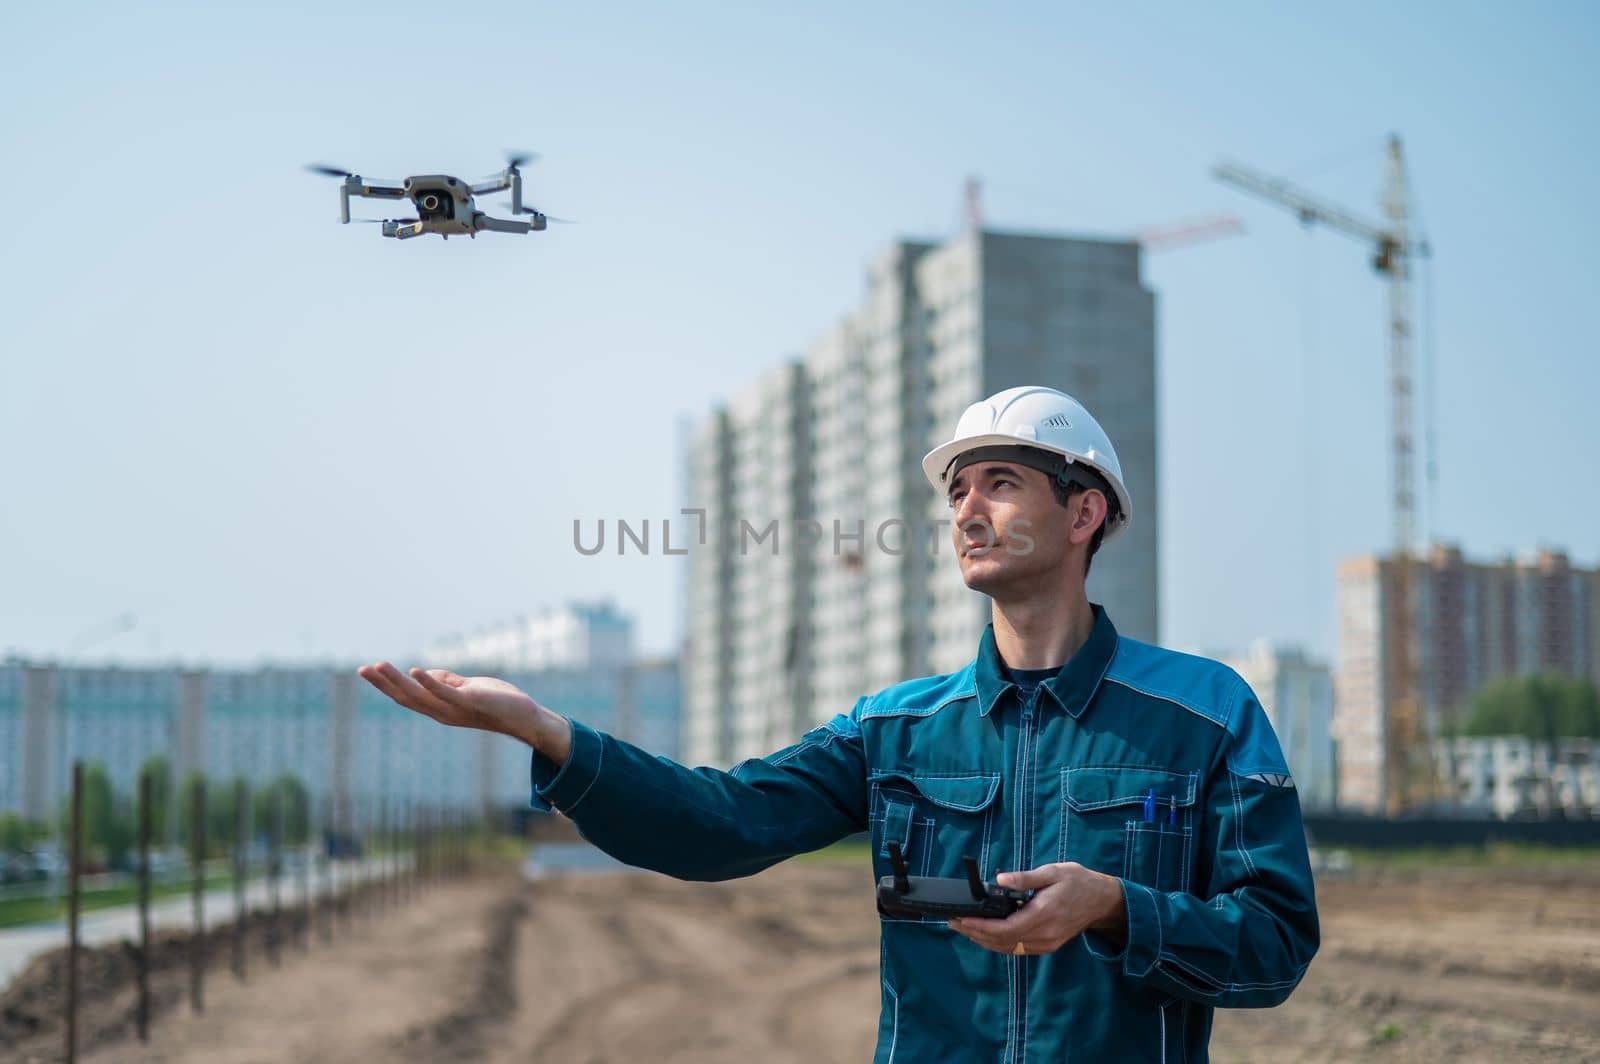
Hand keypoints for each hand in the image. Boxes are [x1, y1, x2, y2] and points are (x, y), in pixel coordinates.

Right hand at [355, 662, 570, 760]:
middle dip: (383, 683)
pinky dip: (430, 682)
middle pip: (405, 697)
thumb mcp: (467, 688)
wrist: (524, 716)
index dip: (385, 685)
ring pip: (420, 695)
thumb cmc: (496, 701)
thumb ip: (446, 681)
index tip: (366, 670)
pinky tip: (416, 670)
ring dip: (398, 681)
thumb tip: (425, 673)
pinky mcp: (471, 702)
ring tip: (379, 666)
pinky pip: (446, 693)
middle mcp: (441, 712)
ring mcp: (454, 709)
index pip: (406, 696)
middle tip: (362, 669)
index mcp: (438, 708)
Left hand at [947, 862, 1125, 955]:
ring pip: (1008, 948)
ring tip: (963, 928)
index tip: (962, 919)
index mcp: (1044, 914)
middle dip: (975, 933)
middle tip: (953, 923)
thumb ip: (1025, 878)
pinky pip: (1018, 949)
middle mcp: (1044, 934)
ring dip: (983, 940)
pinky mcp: (1048, 946)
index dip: (980, 926)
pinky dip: (998, 943)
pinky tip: (985, 934)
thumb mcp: (1053, 871)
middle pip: (1002, 941)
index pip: (1005, 928)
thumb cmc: (1077, 881)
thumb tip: (999, 879)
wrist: (1101, 901)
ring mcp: (1047, 943)